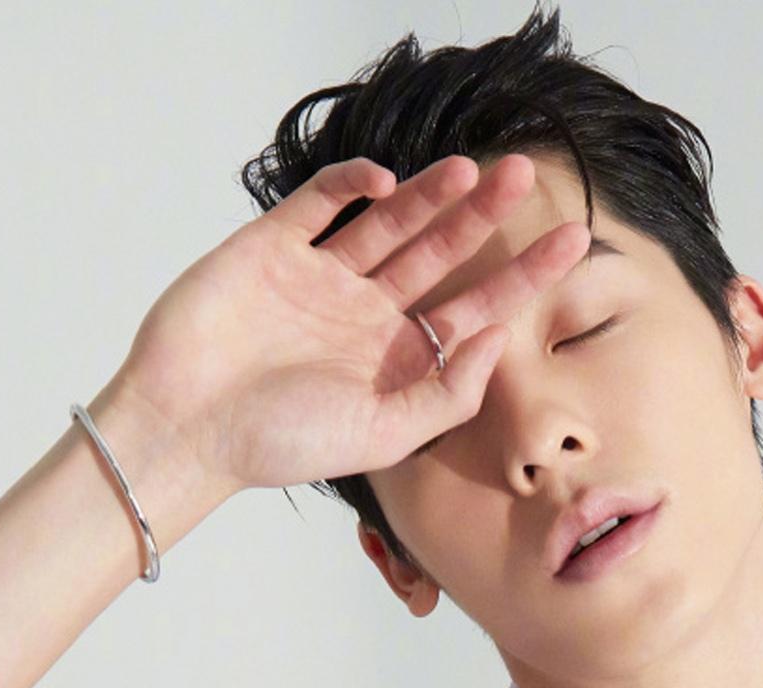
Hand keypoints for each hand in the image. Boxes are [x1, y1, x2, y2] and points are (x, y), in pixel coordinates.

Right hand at [105, 152, 588, 496]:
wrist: (187, 429)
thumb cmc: (280, 443)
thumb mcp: (384, 436)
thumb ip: (447, 392)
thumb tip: (500, 337)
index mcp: (397, 357)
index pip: (475, 307)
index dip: (524, 274)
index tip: (576, 242)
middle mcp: (366, 313)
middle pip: (440, 252)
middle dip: (483, 216)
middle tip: (524, 174)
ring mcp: (320, 277)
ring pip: (389, 223)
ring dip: (430, 194)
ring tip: (473, 170)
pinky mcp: (272, 249)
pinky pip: (321, 205)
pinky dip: (353, 187)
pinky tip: (387, 182)